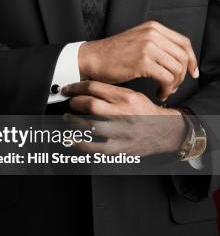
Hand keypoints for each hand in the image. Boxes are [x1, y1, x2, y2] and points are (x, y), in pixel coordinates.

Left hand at [62, 81, 186, 155]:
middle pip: (90, 105)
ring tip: (67, 118)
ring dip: (73, 121)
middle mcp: (123, 113)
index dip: (76, 87)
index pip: (94, 87)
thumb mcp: (133, 95)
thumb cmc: (147, 113)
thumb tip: (85, 90)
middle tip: (69, 104)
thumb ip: (111, 92)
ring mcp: (122, 131)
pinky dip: (80, 144)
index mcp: (126, 97)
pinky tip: (71, 139)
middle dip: (74, 103)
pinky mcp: (120, 147)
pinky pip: (95, 147)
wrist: (167, 131)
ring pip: (90, 124)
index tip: (68, 89)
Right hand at [78, 20, 198, 100]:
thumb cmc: (111, 55)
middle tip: (174, 86)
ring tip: (164, 90)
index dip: (192, 59)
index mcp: (153, 28)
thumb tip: (177, 60)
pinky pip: (166, 78)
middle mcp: (152, 34)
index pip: (184, 43)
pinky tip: (158, 93)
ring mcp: (148, 47)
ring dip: (174, 84)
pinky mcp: (142, 62)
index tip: (192, 72)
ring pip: (176, 69)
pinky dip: (166, 89)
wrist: (91, 58)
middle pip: (183, 57)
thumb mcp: (137, 41)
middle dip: (182, 75)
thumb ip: (156, 44)